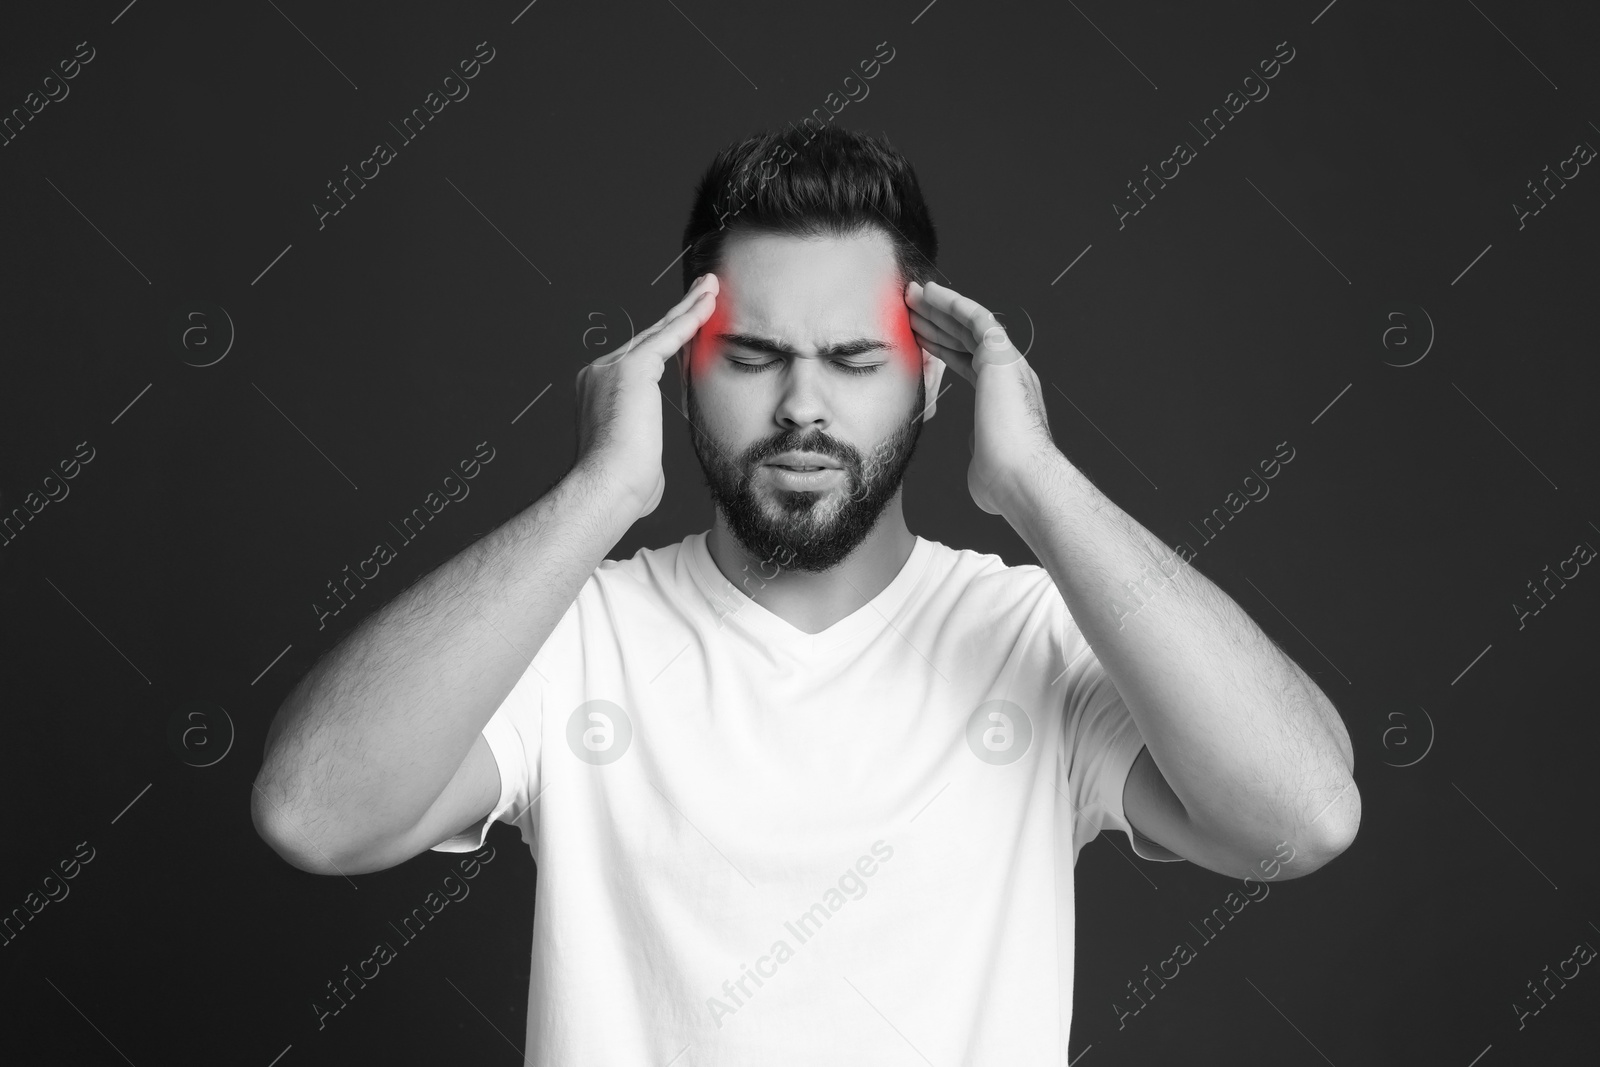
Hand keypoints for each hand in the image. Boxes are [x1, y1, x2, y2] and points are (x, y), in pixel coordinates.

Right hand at [573, 273, 718, 520]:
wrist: (607, 487)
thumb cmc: (623, 488)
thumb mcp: (636, 462)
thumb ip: (641, 450)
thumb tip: (648, 469)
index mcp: (598, 393)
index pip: (642, 358)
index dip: (668, 340)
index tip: (688, 325)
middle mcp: (599, 372)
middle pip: (650, 336)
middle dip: (679, 313)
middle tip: (704, 291)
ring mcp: (612, 366)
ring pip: (660, 330)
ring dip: (690, 307)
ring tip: (713, 288)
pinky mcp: (630, 367)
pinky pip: (669, 336)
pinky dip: (692, 318)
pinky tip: (710, 303)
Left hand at [905, 279, 1055, 515]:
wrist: (1020, 478)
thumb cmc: (1003, 481)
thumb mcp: (981, 460)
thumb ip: (976, 446)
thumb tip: (974, 448)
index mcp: (1003, 397)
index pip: (969, 363)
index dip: (942, 348)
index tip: (919, 336)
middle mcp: (1009, 375)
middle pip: (967, 340)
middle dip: (938, 321)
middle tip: (911, 308)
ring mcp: (1008, 363)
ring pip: (971, 324)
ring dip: (941, 308)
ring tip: (913, 295)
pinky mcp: (1003, 355)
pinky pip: (976, 318)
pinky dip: (953, 303)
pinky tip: (930, 293)